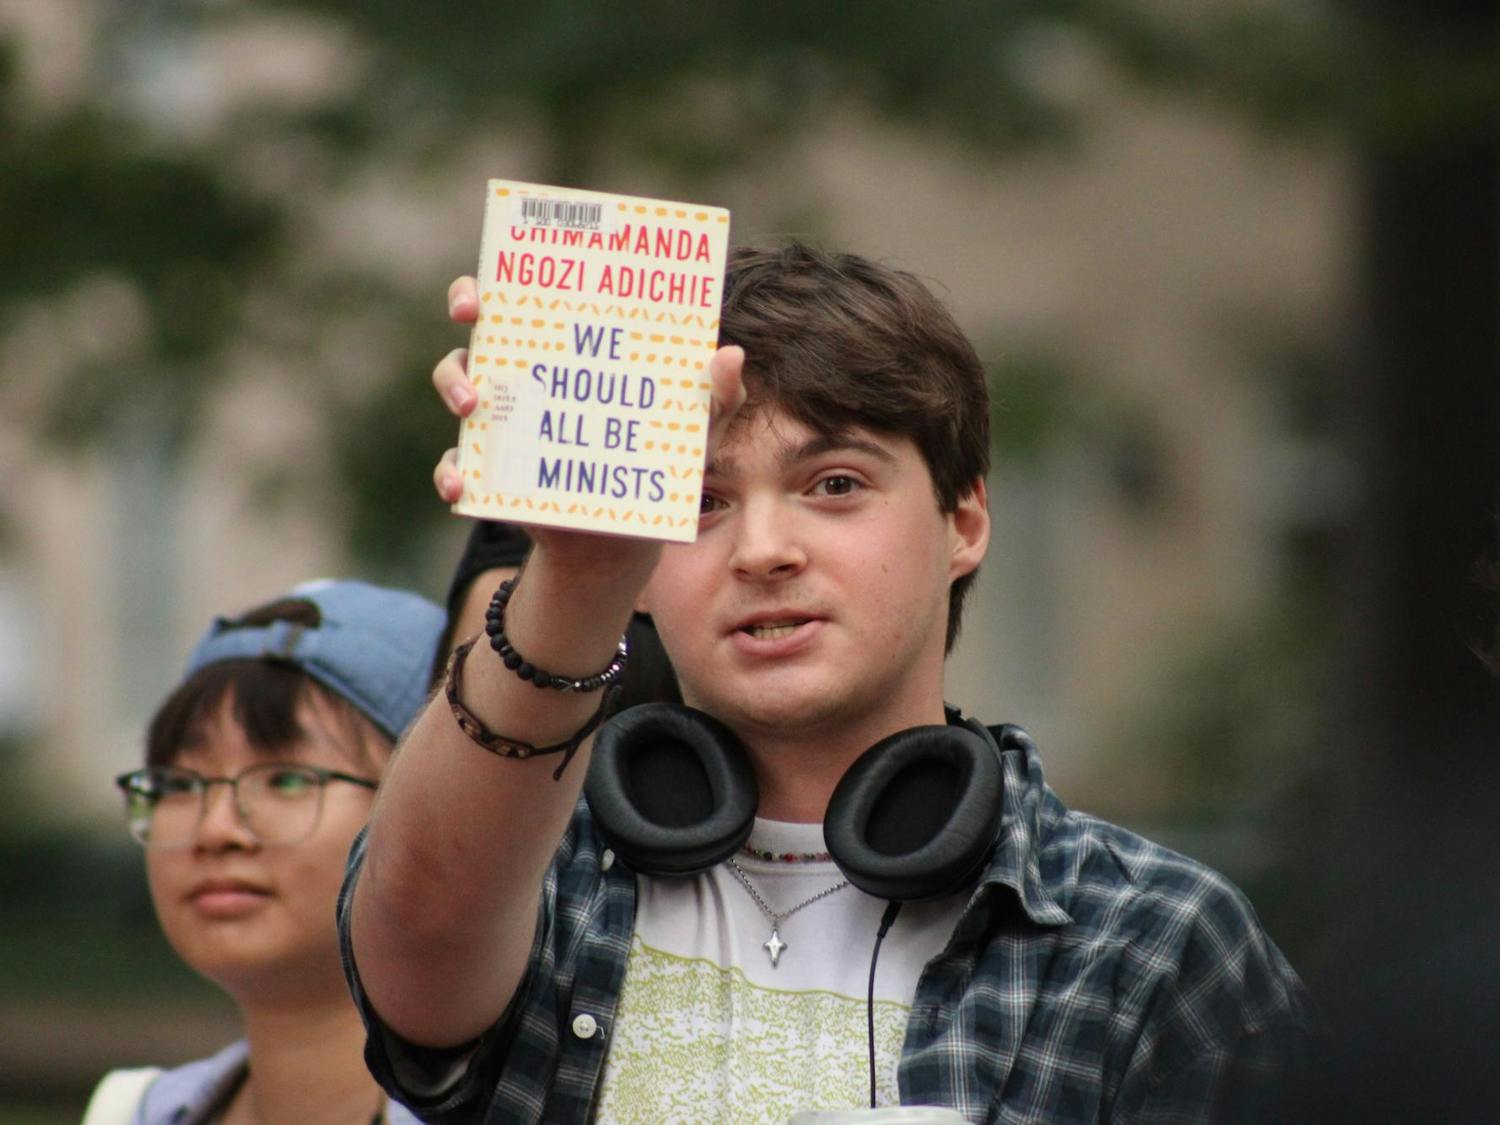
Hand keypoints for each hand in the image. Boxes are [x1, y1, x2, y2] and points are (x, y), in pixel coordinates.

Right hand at [430, 275, 746, 506]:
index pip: (529, 297)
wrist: (622, 540)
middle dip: (466, 303)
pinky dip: (450, 473)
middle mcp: (524, 376)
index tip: (501, 275)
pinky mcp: (489, 473)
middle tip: (473, 313)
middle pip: (481, 324)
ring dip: (454, 386)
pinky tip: (459, 488)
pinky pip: (455, 465)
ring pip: (458, 385)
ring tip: (472, 406)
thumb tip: (731, 354)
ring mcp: (500, 422)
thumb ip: (716, 399)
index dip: (506, 275)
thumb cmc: (654, 467)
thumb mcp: (691, 436)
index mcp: (568, 352)